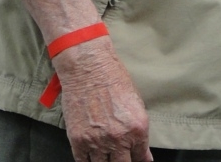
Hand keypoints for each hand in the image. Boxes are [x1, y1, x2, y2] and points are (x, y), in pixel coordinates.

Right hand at [10, 0, 153, 161]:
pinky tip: (91, 157)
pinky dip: (88, 161)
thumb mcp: (135, 103)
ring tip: (106, 156)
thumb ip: (138, 130)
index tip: (137, 161)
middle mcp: (119, 138)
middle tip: (121, 157)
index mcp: (138, 128)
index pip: (141, 158)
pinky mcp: (78, 141)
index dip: (140, 161)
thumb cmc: (114, 79)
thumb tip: (141, 150)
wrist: (88, 67)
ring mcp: (97, 142)